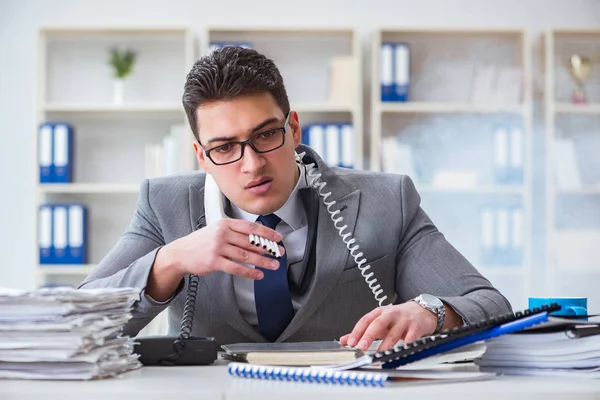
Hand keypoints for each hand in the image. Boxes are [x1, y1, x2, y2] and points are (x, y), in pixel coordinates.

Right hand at [159, 219, 283, 280]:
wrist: (181, 253)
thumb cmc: (201, 242)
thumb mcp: (217, 230)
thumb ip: (235, 233)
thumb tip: (258, 239)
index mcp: (225, 224)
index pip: (251, 227)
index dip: (267, 232)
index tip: (277, 238)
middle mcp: (222, 234)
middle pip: (251, 241)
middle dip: (268, 248)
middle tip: (279, 253)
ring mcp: (218, 247)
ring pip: (246, 255)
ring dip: (263, 261)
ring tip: (273, 265)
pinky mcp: (214, 262)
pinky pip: (236, 268)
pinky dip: (249, 272)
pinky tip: (258, 274)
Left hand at [339, 302, 437, 351]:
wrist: (421, 310)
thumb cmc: (397, 317)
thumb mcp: (378, 321)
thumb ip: (362, 331)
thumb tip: (344, 340)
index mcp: (379, 312)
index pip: (365, 320)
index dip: (357, 331)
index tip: (350, 342)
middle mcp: (391, 314)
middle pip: (378, 324)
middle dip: (369, 335)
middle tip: (362, 347)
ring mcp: (404, 320)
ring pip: (393, 333)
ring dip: (385, 346)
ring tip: (379, 356)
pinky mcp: (416, 327)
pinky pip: (410, 338)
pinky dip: (405, 345)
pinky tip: (400, 352)